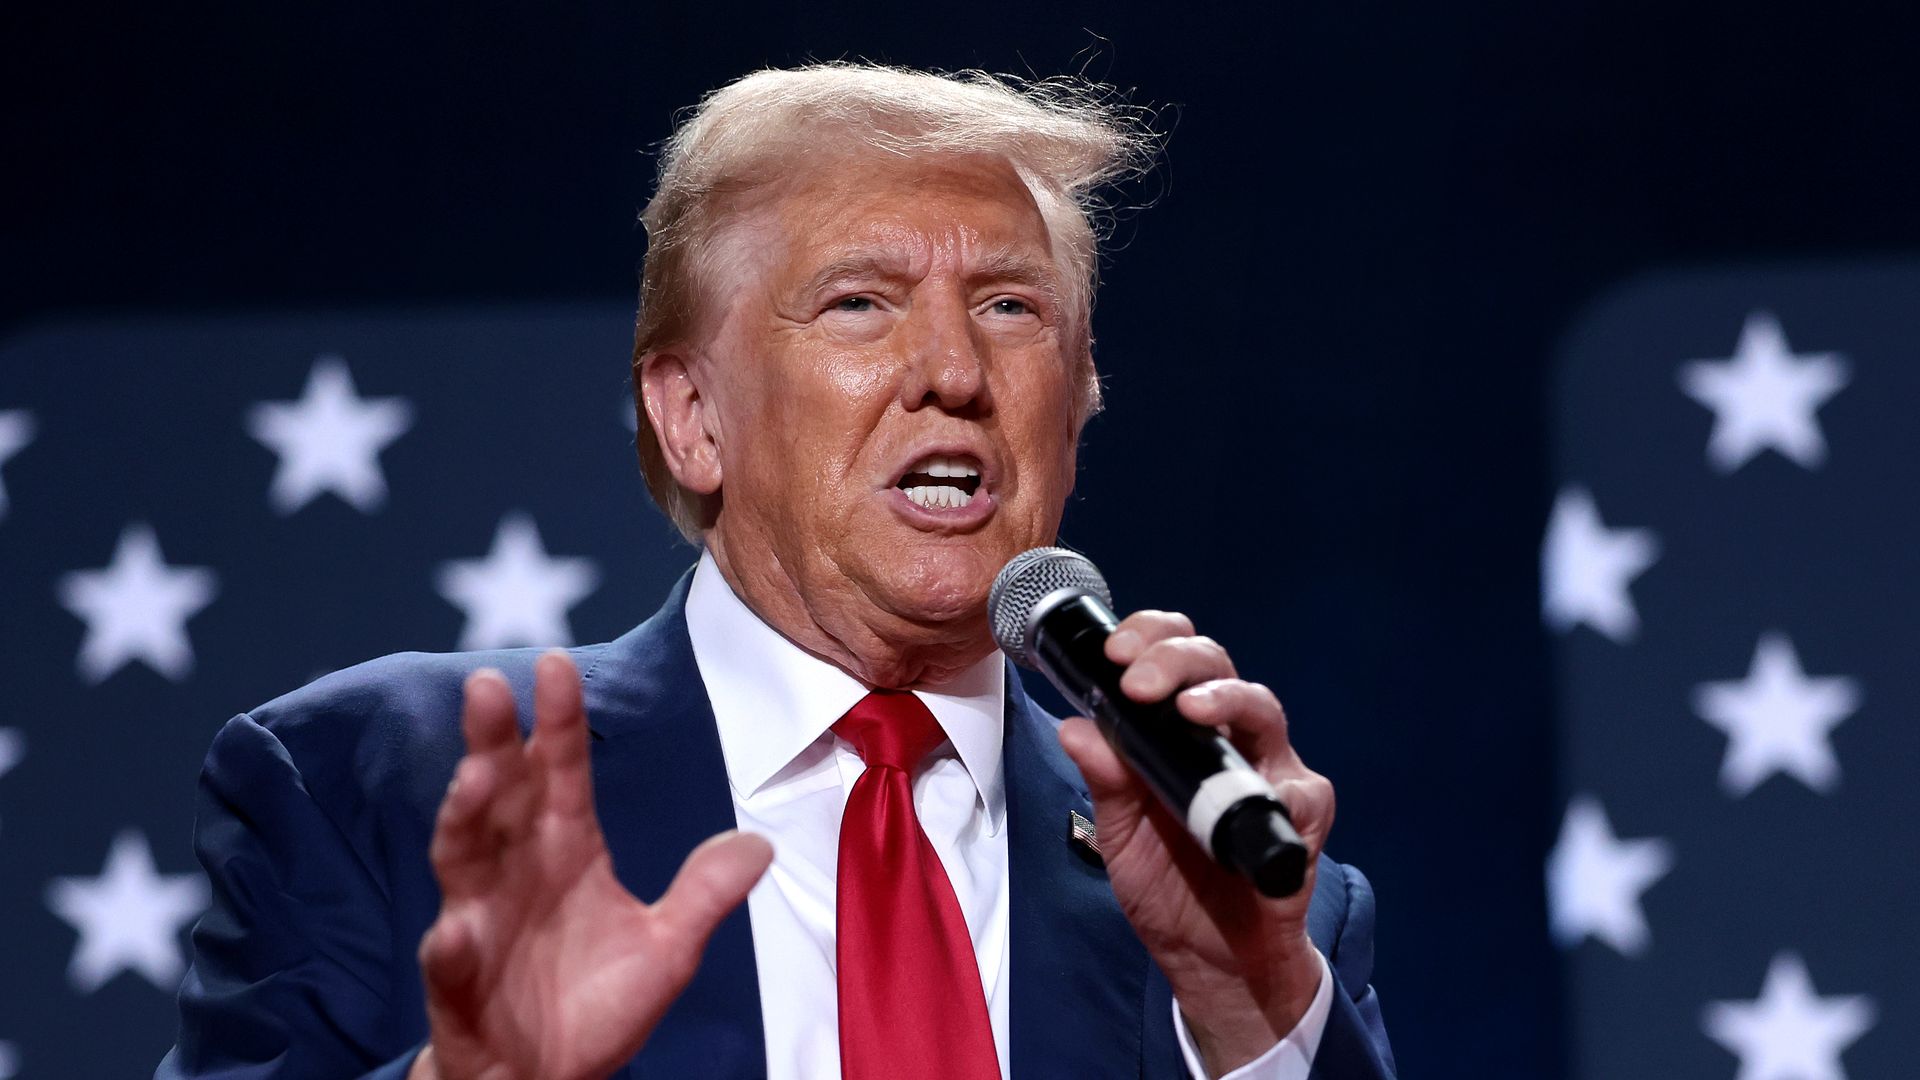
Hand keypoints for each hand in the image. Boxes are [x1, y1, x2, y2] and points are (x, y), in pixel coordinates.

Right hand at [408, 651, 772, 1079]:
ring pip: (464, 857)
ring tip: (476, 779)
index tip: (558, 663)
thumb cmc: (593, 1005)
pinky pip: (450, 956)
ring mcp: (479, 918)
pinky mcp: (458, 980)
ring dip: (464, 817)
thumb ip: (704, 893)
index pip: (562, 774)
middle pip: (502, 794)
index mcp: (566, 852)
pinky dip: (451, 942)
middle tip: (487, 684)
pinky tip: (454, 930)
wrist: (544, 1077)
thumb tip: (760, 843)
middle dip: (492, 742)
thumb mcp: (667, 949)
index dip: (559, 721)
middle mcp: (515, 871)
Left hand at [1056, 612, 1333, 1077]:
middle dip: (1176, 658)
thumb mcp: (1119, 833)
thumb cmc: (1167, 884)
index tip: (1115, 651)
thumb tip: (1074, 727)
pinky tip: (1258, 790)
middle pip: (1216, 664)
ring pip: (1261, 707)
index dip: (1149, 638)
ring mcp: (1269, 770)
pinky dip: (1279, 786)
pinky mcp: (1302, 814)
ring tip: (1192, 709)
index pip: (1172, 658)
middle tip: (1138, 680)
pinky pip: (1301, 790)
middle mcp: (1228, 736)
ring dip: (1226, 699)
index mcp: (1179, 728)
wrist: (1208, 955)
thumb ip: (1104, 780)